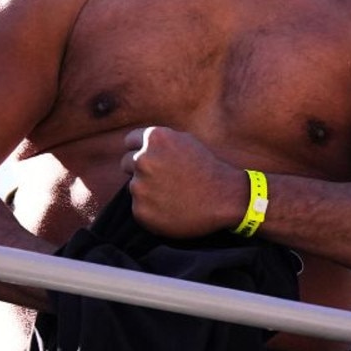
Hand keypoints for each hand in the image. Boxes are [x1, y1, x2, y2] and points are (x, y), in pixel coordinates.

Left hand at [121, 126, 244, 237]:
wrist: (224, 198)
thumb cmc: (207, 168)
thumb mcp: (184, 141)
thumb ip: (157, 141)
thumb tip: (137, 145)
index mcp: (153, 139)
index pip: (129, 142)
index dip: (140, 150)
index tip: (151, 160)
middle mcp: (142, 160)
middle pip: (126, 163)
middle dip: (140, 170)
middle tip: (162, 179)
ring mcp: (140, 187)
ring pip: (134, 187)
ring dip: (147, 190)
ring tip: (172, 194)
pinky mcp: (141, 211)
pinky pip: (139, 208)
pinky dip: (151, 209)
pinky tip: (171, 208)